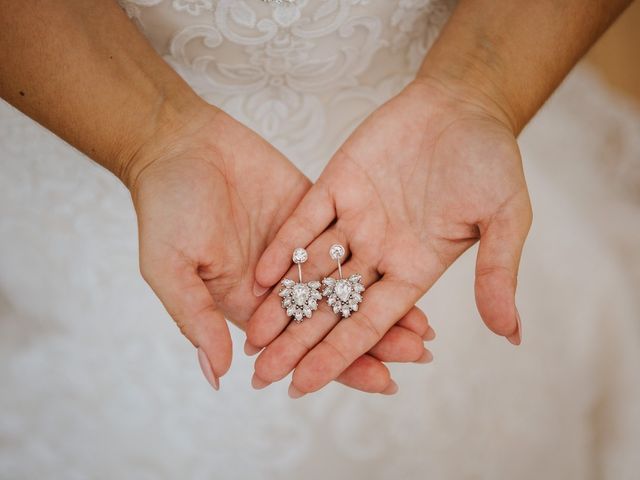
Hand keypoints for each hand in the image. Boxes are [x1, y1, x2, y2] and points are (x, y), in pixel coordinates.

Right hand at [127, 102, 432, 391]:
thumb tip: (219, 376)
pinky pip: (348, 237)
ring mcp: (299, 247)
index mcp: (249, 304)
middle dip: (374, 340)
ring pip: (348, 282)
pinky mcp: (312, 209)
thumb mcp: (173, 268)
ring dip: (383, 302)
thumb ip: (196, 319)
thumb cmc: (166, 208)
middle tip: (416, 355)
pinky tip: (407, 267)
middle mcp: (280, 283)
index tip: (380, 382)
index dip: (339, 365)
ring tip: (424, 324)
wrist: (178, 145)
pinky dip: (374, 255)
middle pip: (334, 319)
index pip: (302, 345)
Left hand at [250, 78, 531, 395]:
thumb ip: (497, 272)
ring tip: (250, 335)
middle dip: (297, 342)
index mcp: (414, 269)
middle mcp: (378, 252)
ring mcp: (354, 220)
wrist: (463, 104)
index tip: (303, 385)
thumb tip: (511, 335)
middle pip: (330, 307)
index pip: (368, 323)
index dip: (337, 355)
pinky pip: (305, 221)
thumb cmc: (491, 160)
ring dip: (281, 302)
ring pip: (310, 270)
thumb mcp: (504, 217)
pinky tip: (260, 274)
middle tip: (261, 375)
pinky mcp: (336, 184)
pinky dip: (283, 247)